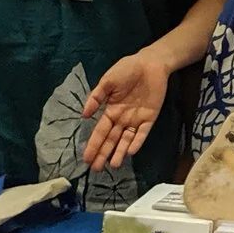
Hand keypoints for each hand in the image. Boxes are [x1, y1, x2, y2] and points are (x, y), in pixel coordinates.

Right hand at [80, 51, 167, 171]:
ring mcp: (136, 120)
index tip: (86, 158)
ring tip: (113, 165)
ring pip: (126, 140)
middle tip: (95, 169)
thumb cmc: (127, 69)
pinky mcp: (150, 118)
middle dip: (103, 153)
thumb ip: (96, 97)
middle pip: (111, 140)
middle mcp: (122, 118)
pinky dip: (137, 142)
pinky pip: (142, 133)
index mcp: (110, 110)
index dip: (93, 144)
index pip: (100, 131)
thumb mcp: (107, 81)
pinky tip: (130, 151)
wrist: (150, 63)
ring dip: (119, 152)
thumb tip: (83, 115)